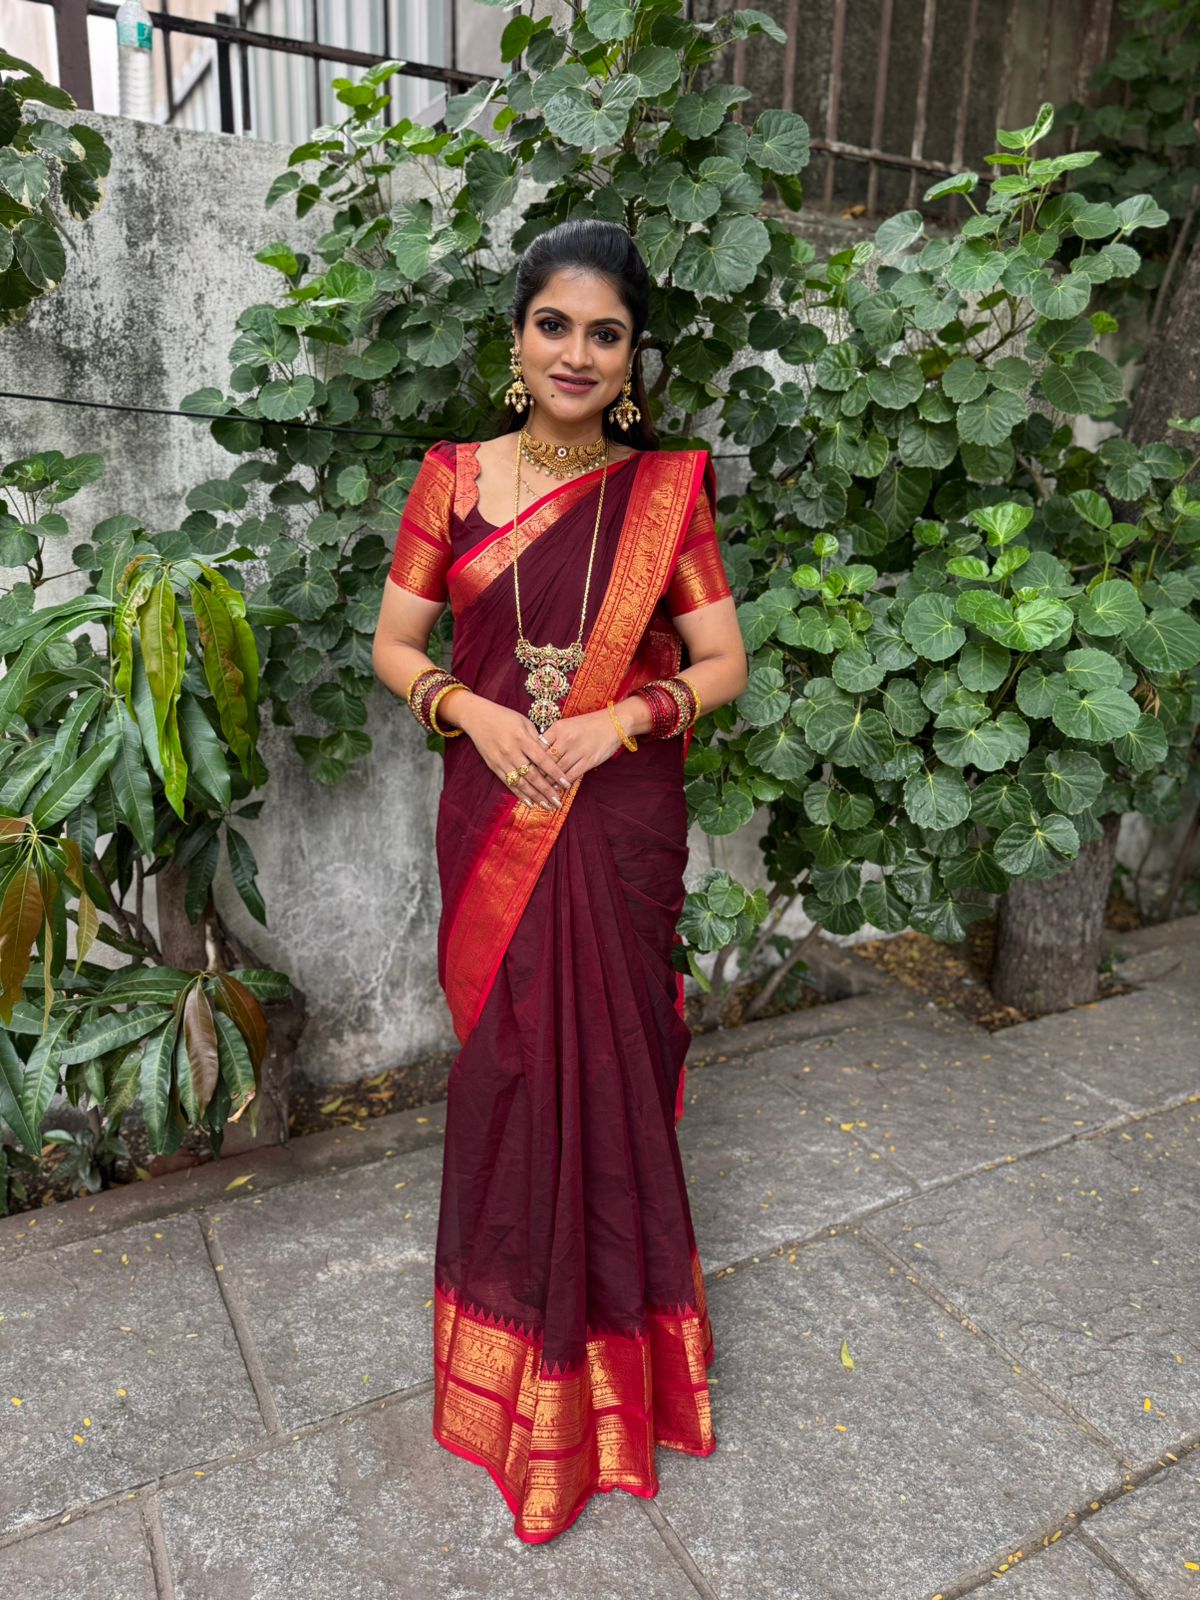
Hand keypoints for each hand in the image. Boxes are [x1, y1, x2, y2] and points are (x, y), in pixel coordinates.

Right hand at [457, 697, 574, 809]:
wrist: (477, 717)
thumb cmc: (504, 717)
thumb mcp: (524, 722)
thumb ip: (537, 739)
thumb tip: (550, 755)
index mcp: (522, 739)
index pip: (543, 760)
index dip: (555, 773)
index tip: (566, 783)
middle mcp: (512, 752)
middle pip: (532, 776)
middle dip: (546, 790)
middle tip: (558, 802)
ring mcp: (501, 761)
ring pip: (521, 783)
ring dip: (535, 796)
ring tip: (546, 806)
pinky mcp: (494, 767)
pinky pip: (509, 783)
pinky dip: (519, 794)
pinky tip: (529, 802)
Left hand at [537, 709, 623, 785]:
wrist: (614, 723)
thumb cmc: (589, 724)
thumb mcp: (567, 724)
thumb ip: (553, 737)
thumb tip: (537, 752)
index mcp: (558, 728)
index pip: (538, 746)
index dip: (531, 759)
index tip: (526, 768)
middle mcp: (566, 739)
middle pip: (545, 760)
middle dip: (537, 773)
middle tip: (531, 782)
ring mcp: (577, 750)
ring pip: (557, 770)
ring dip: (549, 781)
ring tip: (543, 788)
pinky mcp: (588, 761)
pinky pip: (571, 775)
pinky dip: (563, 783)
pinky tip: (559, 787)